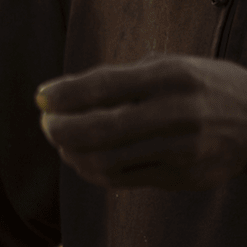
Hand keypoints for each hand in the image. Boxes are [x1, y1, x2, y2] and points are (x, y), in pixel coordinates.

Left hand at [37, 55, 246, 188]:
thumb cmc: (205, 88)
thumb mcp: (174, 67)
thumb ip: (124, 78)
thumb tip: (62, 93)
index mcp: (172, 76)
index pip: (103, 86)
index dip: (64, 94)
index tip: (41, 98)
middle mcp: (177, 111)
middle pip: (98, 128)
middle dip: (60, 128)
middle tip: (46, 124)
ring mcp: (180, 148)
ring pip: (105, 159)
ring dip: (72, 153)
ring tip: (63, 143)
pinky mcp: (181, 176)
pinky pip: (121, 179)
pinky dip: (92, 171)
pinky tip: (83, 160)